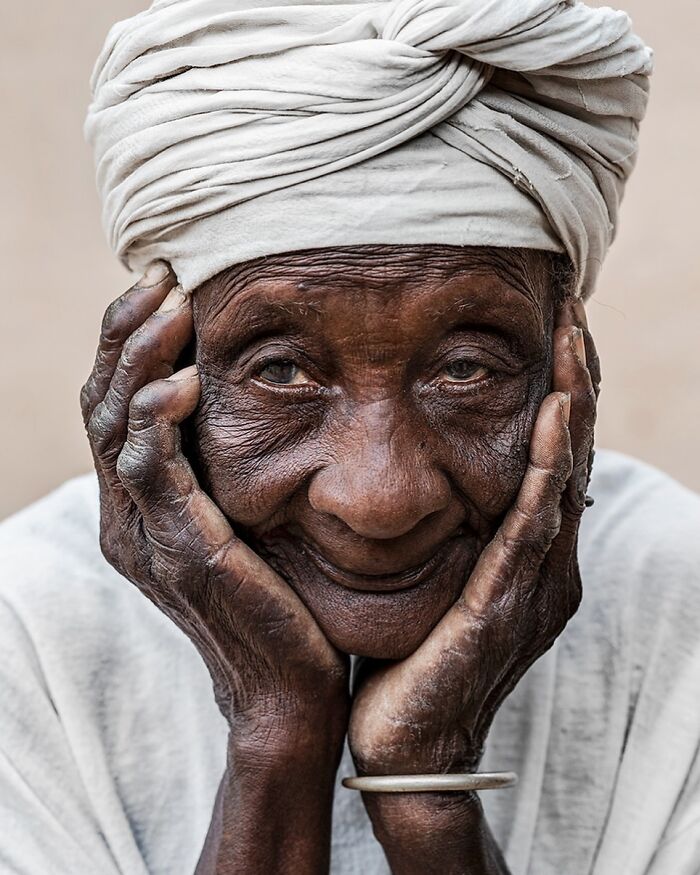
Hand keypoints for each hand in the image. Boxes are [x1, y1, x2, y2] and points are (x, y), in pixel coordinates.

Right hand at [80, 263, 348, 755]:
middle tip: (157, 273)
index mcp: (141, 504)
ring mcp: (146, 537)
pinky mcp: (180, 554)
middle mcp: (128, 516)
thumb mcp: (245, 518)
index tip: (164, 284)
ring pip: (117, 428)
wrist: (290, 687)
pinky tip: (182, 379)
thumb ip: (226, 468)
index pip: (117, 404)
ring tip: (168, 305)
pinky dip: (157, 422)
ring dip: (138, 360)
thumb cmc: (279, 595)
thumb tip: (250, 396)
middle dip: (126, 332)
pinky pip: (152, 475)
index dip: (130, 340)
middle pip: (103, 404)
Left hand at [346, 303, 597, 869]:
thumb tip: (426, 480)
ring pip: (567, 476)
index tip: (556, 336)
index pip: (556, 461)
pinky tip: (558, 410)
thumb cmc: (406, 658)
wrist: (400, 745)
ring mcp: (536, 584)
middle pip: (574, 457)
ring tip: (576, 339)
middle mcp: (546, 566)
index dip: (564, 398)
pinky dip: (552, 462)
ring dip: (575, 404)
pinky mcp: (508, 602)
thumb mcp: (434, 582)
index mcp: (528, 559)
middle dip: (578, 384)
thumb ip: (448, 534)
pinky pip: (535, 519)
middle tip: (575, 317)